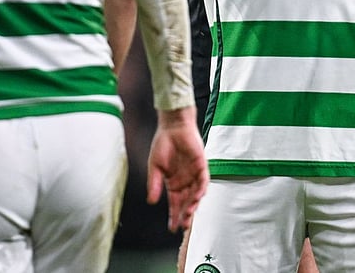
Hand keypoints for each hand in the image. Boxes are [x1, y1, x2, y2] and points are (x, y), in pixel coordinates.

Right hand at [147, 105, 207, 231]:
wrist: (172, 126)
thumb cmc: (163, 144)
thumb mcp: (155, 167)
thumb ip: (154, 184)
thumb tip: (151, 202)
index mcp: (173, 183)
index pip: (175, 203)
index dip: (174, 215)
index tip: (171, 228)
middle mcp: (185, 181)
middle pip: (186, 202)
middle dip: (184, 215)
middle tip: (182, 226)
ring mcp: (194, 174)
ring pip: (195, 194)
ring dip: (192, 205)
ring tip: (188, 215)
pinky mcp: (202, 165)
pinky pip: (203, 180)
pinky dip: (200, 189)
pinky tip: (196, 198)